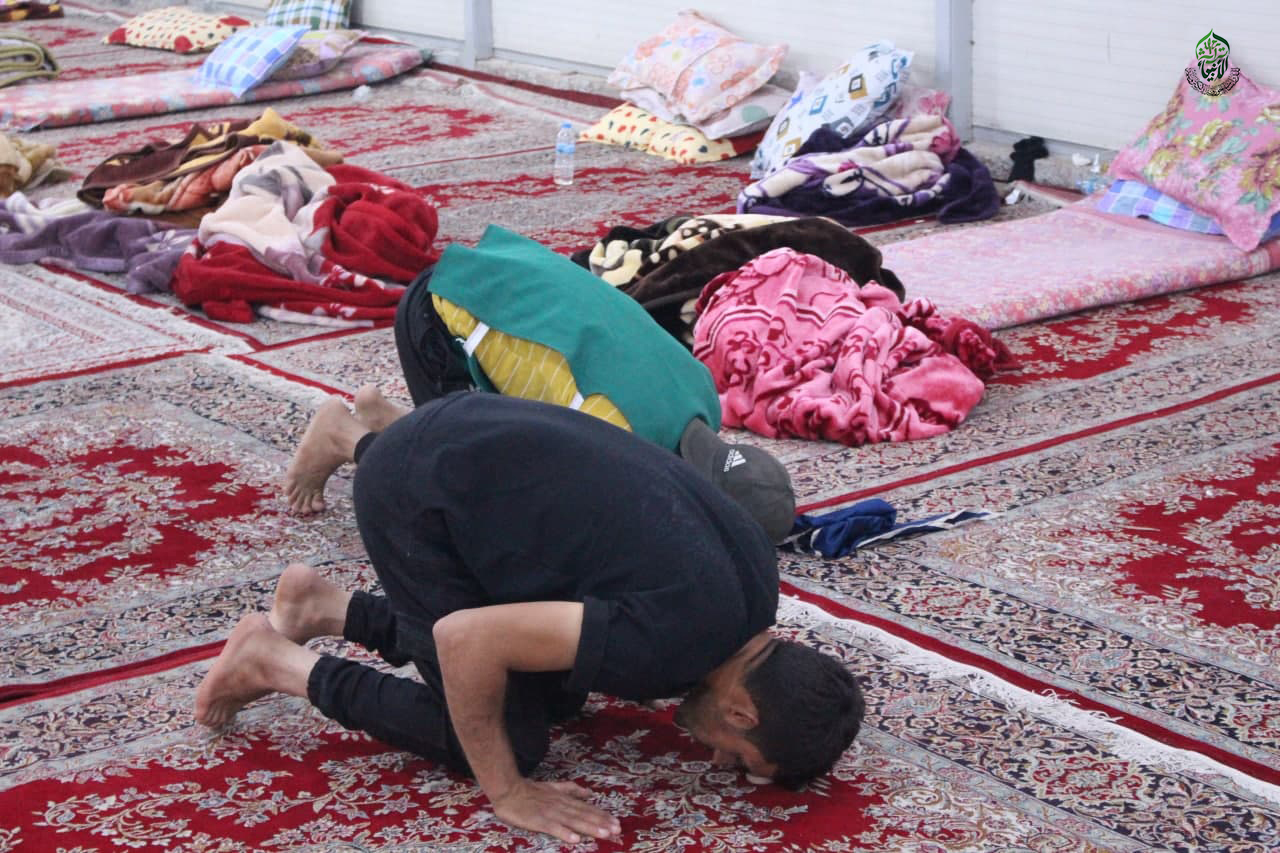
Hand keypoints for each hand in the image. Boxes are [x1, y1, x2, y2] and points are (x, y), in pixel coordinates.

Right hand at [490, 778, 620, 844]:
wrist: (509, 789)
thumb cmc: (530, 790)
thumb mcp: (554, 786)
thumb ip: (571, 789)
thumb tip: (588, 793)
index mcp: (564, 800)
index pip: (587, 808)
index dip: (602, 815)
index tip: (616, 822)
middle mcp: (561, 806)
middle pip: (584, 815)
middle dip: (601, 823)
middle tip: (617, 829)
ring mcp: (551, 813)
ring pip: (573, 821)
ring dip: (589, 828)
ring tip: (604, 834)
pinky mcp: (539, 821)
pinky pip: (554, 828)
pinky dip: (564, 833)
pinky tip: (575, 840)